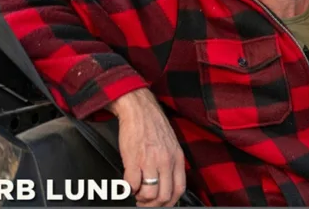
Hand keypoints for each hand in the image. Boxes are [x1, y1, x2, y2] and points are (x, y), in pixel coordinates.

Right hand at [107, 89, 185, 206]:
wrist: (139, 109)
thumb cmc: (154, 125)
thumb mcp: (172, 144)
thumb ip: (172, 162)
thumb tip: (168, 182)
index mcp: (177, 158)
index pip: (179, 189)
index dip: (169, 202)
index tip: (161, 203)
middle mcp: (165, 161)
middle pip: (164, 196)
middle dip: (153, 204)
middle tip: (145, 201)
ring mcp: (150, 161)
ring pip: (149, 194)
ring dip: (141, 198)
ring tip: (137, 192)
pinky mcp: (133, 160)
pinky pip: (132, 184)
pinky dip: (129, 188)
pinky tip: (129, 182)